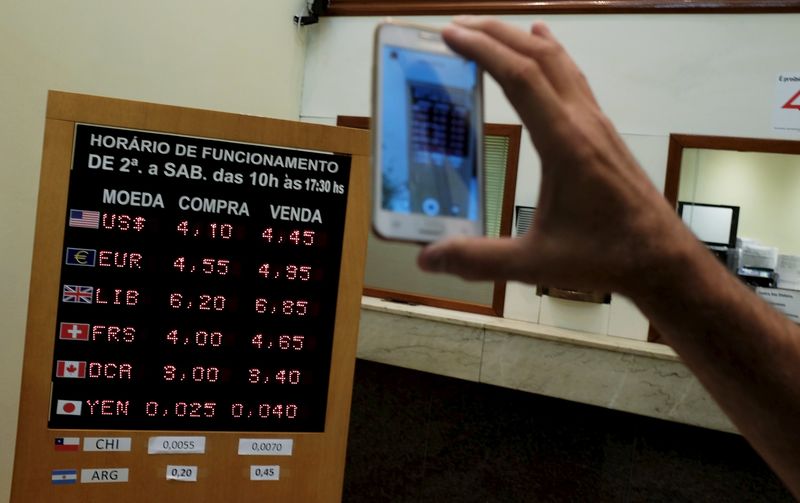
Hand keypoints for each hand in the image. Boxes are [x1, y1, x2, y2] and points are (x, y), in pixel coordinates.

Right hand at [418, 17, 695, 295]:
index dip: (483, 51)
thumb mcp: (536, 263)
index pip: (521, 78)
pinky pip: (573, 78)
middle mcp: (583, 122)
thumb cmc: (604, 257)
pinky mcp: (602, 131)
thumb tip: (428, 259)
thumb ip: (480, 259)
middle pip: (538, 57)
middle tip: (455, 27)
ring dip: (521, 40)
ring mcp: (596, 123)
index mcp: (565, 144)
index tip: (450, 35)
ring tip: (487, 29)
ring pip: (559, 62)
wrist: (661, 257)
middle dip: (495, 33)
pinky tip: (543, 45)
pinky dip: (550, 55)